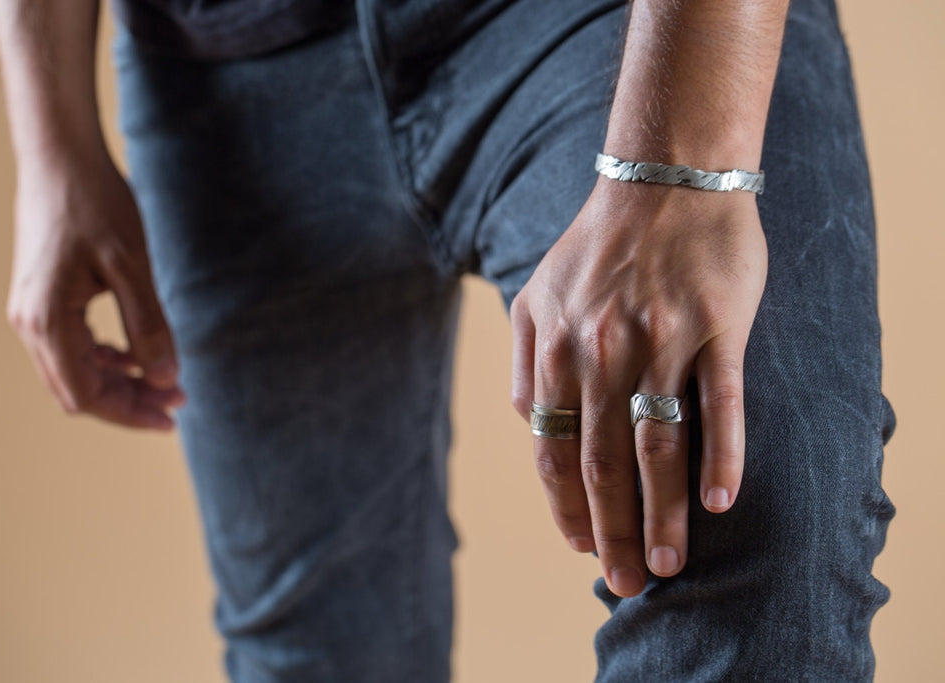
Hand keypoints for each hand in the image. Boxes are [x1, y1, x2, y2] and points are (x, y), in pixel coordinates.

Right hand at [6, 150, 184, 428]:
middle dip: (128, 402)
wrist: (61, 157)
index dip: (131, 413)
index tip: (172, 415)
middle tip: (177, 398)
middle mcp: (29, 323)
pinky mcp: (40, 299)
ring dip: (118, 381)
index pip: (87, 395)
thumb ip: (148, 326)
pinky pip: (70, 348)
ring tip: (164, 379)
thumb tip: (165, 378)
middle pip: (77, 391)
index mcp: (48, 321)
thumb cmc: (96, 203)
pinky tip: (136, 354)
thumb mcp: (132, 266)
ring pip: (73, 372)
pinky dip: (103, 359)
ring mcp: (30, 312)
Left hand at [509, 176, 767, 596]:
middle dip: (612, 532)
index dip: (567, 507)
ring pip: (657, 446)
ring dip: (664, 513)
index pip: (554, 451)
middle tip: (628, 582)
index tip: (583, 548)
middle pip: (602, 463)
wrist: (662, 179)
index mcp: (554, 349)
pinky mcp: (715, 325)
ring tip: (671, 564)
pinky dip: (721, 455)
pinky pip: (718, 402)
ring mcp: (660, 338)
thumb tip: (531, 425)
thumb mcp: (535, 297)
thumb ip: (526, 363)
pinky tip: (722, 502)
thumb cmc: (597, 246)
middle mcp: (600, 351)